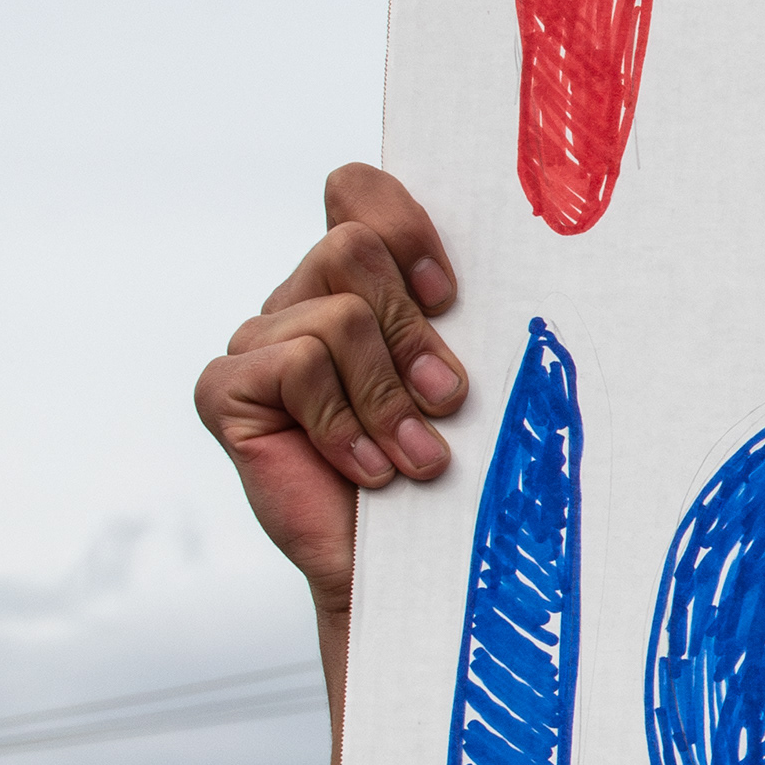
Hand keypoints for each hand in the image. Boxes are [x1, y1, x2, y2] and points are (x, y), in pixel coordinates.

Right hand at [194, 165, 469, 761]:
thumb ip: (459, 310)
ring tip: (416, 456)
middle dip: (413, 330)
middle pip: (351, 247)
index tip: (450, 293)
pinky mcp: (225, 392)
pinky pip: (294, 366)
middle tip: (448, 398)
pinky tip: (367, 471)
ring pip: (335, 315)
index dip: (404, 223)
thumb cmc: (452, 472)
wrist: (411, 573)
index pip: (358, 191)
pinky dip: (344, 424)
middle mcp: (299, 301)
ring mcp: (257, 344)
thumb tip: (538, 242)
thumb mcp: (468, 375)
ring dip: (389, 396)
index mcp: (356, 281)